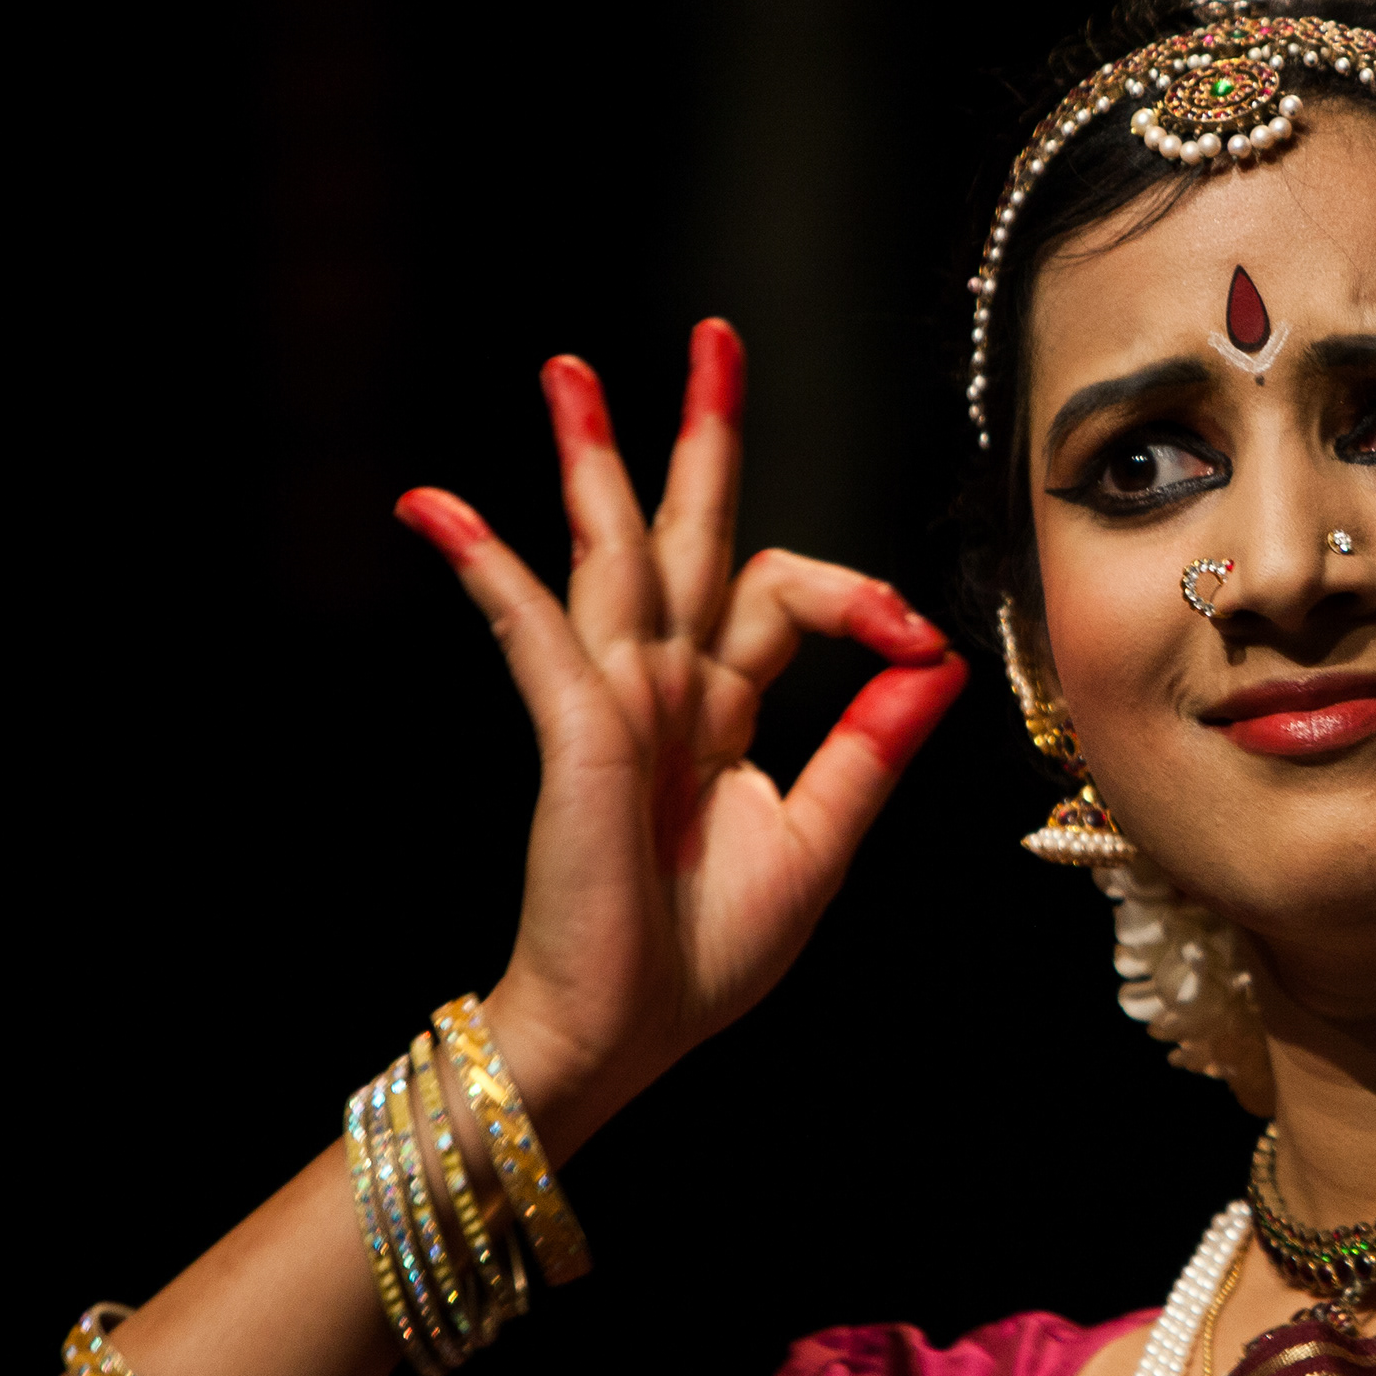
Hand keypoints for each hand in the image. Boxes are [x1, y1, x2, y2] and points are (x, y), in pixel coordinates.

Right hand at [395, 320, 967, 1140]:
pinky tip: (440, 509)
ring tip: (570, 372)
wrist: (619, 1033)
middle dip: (699, 434)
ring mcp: (612, 698)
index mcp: (722, 708)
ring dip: (590, 457)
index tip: (910, 635)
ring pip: (609, 551)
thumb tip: (934, 664)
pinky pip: (533, 628)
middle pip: (689, 532)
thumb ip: (869, 748)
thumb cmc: (697, 958)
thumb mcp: (817, 841)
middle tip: (713, 341)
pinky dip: (489, 564)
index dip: (858, 596)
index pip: (788, 598)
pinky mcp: (570, 726)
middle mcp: (666, 686)